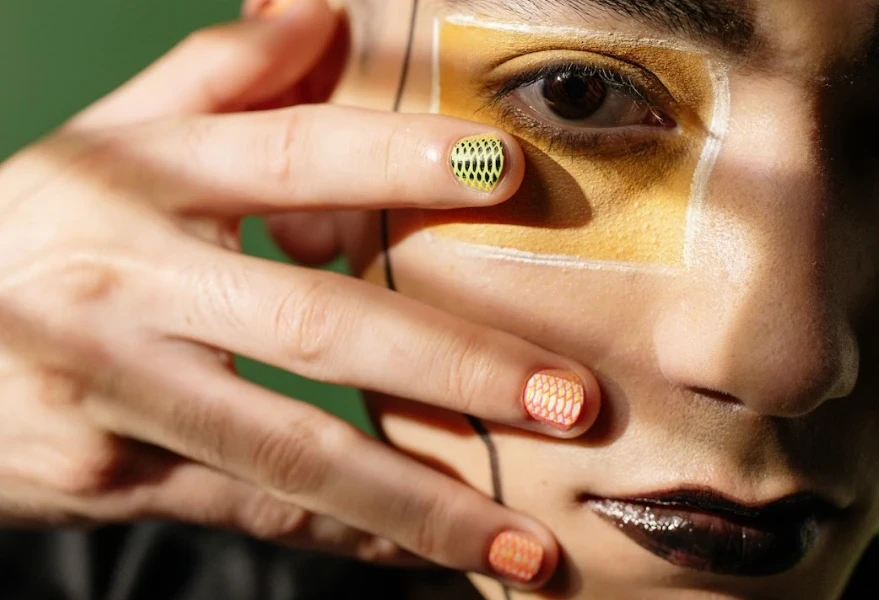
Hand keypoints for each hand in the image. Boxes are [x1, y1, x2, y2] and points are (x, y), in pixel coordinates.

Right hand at [0, 0, 599, 587]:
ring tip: (527, 543)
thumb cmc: (33, 235)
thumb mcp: (101, 144)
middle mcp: (124, 280)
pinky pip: (251, 506)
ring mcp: (114, 388)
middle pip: (314, 321)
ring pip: (290, 446)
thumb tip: (315, 10)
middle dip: (451, 365)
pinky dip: (345, 532)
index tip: (509, 168)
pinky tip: (427, 552)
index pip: (289, 153)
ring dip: (418, 498)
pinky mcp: (107, 474)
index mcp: (134, 177)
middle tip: (573, 400)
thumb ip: (208, 77)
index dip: (397, 155)